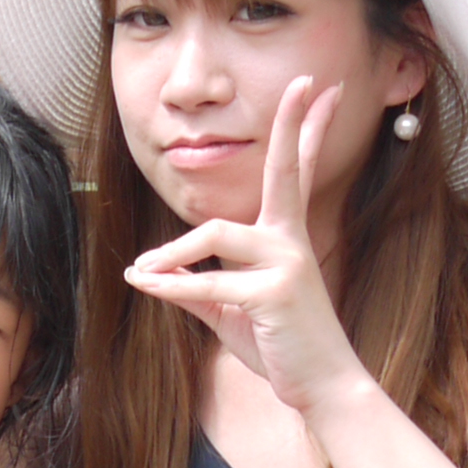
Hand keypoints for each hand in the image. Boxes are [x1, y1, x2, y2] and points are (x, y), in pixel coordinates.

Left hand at [122, 77, 371, 414]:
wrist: (320, 386)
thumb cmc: (281, 347)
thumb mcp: (232, 312)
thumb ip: (199, 289)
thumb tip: (159, 277)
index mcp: (286, 238)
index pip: (294, 175)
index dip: (307, 132)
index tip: (324, 92)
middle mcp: (291, 241)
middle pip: (286, 171)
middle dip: (295, 124)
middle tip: (310, 81)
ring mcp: (287, 263)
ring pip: (215, 235)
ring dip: (171, 253)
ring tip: (143, 270)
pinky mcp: (275, 294)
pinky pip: (209, 284)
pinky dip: (172, 286)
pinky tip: (146, 285)